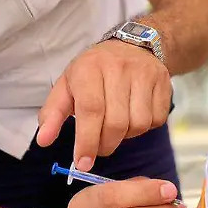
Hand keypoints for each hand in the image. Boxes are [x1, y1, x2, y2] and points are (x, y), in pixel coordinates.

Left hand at [36, 40, 171, 170]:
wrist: (134, 44)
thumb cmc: (94, 71)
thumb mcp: (67, 85)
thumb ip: (53, 114)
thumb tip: (43, 141)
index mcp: (89, 68)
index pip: (91, 110)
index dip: (87, 141)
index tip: (82, 162)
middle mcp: (119, 68)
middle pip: (116, 122)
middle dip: (105, 144)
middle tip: (99, 148)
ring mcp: (145, 74)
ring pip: (138, 124)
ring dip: (126, 136)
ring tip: (116, 127)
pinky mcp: (164, 82)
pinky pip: (156, 120)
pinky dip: (144, 127)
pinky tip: (133, 117)